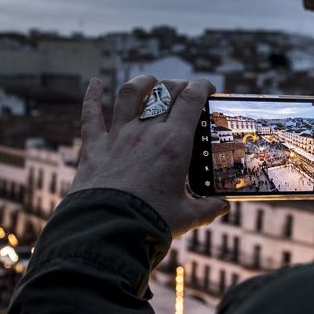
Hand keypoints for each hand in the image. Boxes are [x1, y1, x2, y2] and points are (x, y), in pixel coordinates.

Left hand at [69, 75, 228, 236]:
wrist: (108, 232)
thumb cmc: (150, 223)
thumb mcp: (186, 217)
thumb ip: (207, 209)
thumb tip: (222, 207)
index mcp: (174, 144)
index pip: (191, 100)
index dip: (201, 87)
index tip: (207, 87)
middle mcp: (146, 132)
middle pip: (164, 92)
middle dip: (178, 85)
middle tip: (186, 90)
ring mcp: (118, 136)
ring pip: (130, 94)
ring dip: (142, 83)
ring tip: (150, 81)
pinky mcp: (94, 147)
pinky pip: (91, 114)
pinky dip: (92, 96)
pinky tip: (93, 83)